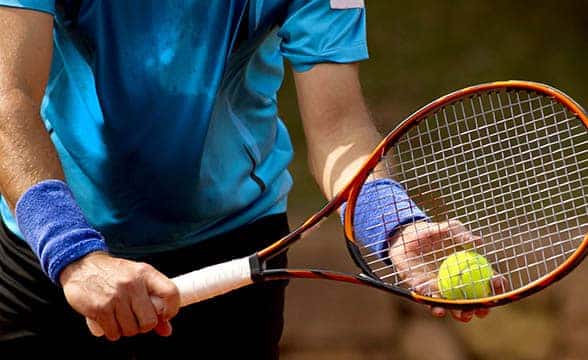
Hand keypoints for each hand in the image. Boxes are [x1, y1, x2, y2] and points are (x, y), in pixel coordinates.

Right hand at [59, 252, 179, 340]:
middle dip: (143, 326)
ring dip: (126, 330)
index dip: (172, 309)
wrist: (82, 265)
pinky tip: (110, 322)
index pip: (171, 292)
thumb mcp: (136, 279)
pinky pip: (114, 333)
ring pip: (131, 330)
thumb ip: (153, 302)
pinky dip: (113, 332)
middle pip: (150, 320)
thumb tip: (167, 330)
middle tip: (136, 320)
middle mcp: (132, 283)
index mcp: (145, 273)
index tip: (164, 316)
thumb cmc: (114, 274)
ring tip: (121, 319)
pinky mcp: (100, 308)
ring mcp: (116, 296)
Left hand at [387, 220, 506, 321]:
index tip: (497, 285)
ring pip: (451, 306)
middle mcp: (456, 283)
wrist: (405, 236)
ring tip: (462, 316)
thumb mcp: (448, 228)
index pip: (487, 280)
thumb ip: (460, 233)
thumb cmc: (431, 232)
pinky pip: (428, 300)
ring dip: (458, 313)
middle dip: (479, 309)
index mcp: (467, 269)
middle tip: (481, 311)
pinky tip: (437, 307)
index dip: (496, 284)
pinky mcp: (422, 290)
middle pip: (471, 300)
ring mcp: (439, 288)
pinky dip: (433, 304)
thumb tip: (478, 242)